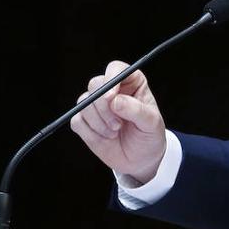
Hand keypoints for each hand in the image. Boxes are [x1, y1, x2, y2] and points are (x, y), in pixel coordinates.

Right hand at [69, 61, 166, 182]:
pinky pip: (77, 121)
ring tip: (115, 132)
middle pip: (95, 84)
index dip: (111, 80)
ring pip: (84, 103)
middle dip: (103, 107)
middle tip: (117, 125)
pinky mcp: (84, 121)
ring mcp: (96, 105)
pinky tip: (105, 138)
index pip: (116, 69)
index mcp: (131, 83)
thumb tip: (114, 101)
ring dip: (99, 122)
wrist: (140, 159)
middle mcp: (112, 90)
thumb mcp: (151, 123)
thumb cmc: (149, 136)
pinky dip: (90, 132)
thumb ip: (136, 110)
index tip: (111, 97)